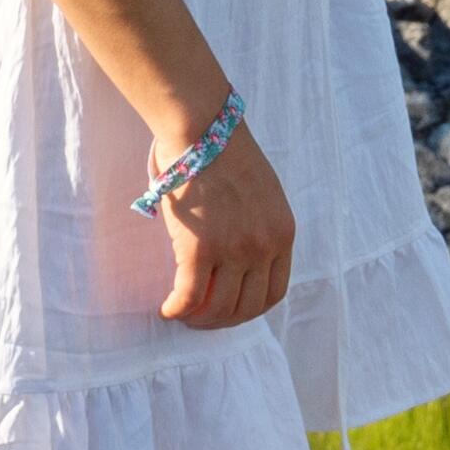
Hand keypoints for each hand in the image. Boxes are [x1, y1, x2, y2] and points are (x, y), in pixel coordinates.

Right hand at [147, 112, 294, 331]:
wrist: (203, 129)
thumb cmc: (223, 151)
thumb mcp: (261, 193)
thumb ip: (256, 225)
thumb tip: (233, 253)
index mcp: (282, 233)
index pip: (274, 292)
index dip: (250, 309)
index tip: (230, 308)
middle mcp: (263, 247)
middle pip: (247, 307)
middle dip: (223, 320)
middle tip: (201, 318)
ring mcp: (234, 250)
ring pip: (219, 307)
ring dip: (199, 319)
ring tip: (182, 314)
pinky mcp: (200, 249)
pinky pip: (189, 296)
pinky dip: (176, 309)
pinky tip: (167, 310)